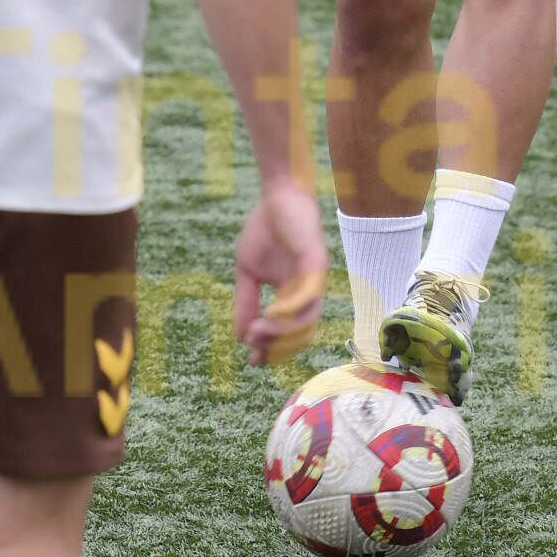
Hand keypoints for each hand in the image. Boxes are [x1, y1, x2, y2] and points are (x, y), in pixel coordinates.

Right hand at [232, 178, 329, 364]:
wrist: (277, 196)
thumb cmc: (265, 230)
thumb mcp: (247, 272)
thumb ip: (246, 302)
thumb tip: (240, 336)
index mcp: (292, 296)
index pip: (287, 333)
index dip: (272, 350)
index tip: (252, 360)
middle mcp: (307, 293)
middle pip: (300, 335)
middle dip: (277, 348)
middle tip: (254, 349)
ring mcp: (313, 280)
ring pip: (306, 322)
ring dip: (281, 334)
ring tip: (257, 333)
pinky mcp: (316, 265)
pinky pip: (308, 296)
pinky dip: (290, 311)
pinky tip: (270, 314)